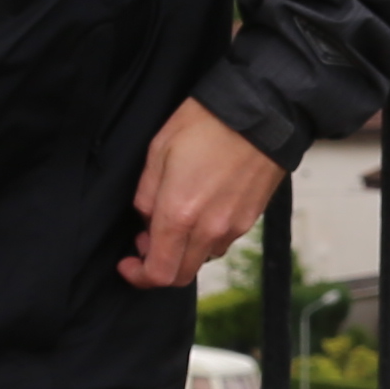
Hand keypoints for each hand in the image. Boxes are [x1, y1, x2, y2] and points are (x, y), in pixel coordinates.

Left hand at [116, 101, 283, 289]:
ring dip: (184, 251)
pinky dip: (205, 238)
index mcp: (179, 214)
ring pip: (202, 259)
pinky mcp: (250, 219)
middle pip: (180, 276)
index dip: (138, 276)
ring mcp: (233, 227)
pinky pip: (222, 242)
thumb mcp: (159, 151)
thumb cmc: (206, 124)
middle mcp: (209, 230)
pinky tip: (201, 211)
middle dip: (159, 267)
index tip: (128, 263)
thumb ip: (146, 195)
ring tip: (176, 220)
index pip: (158, 273)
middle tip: (147, 239)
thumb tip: (146, 221)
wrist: (261, 112)